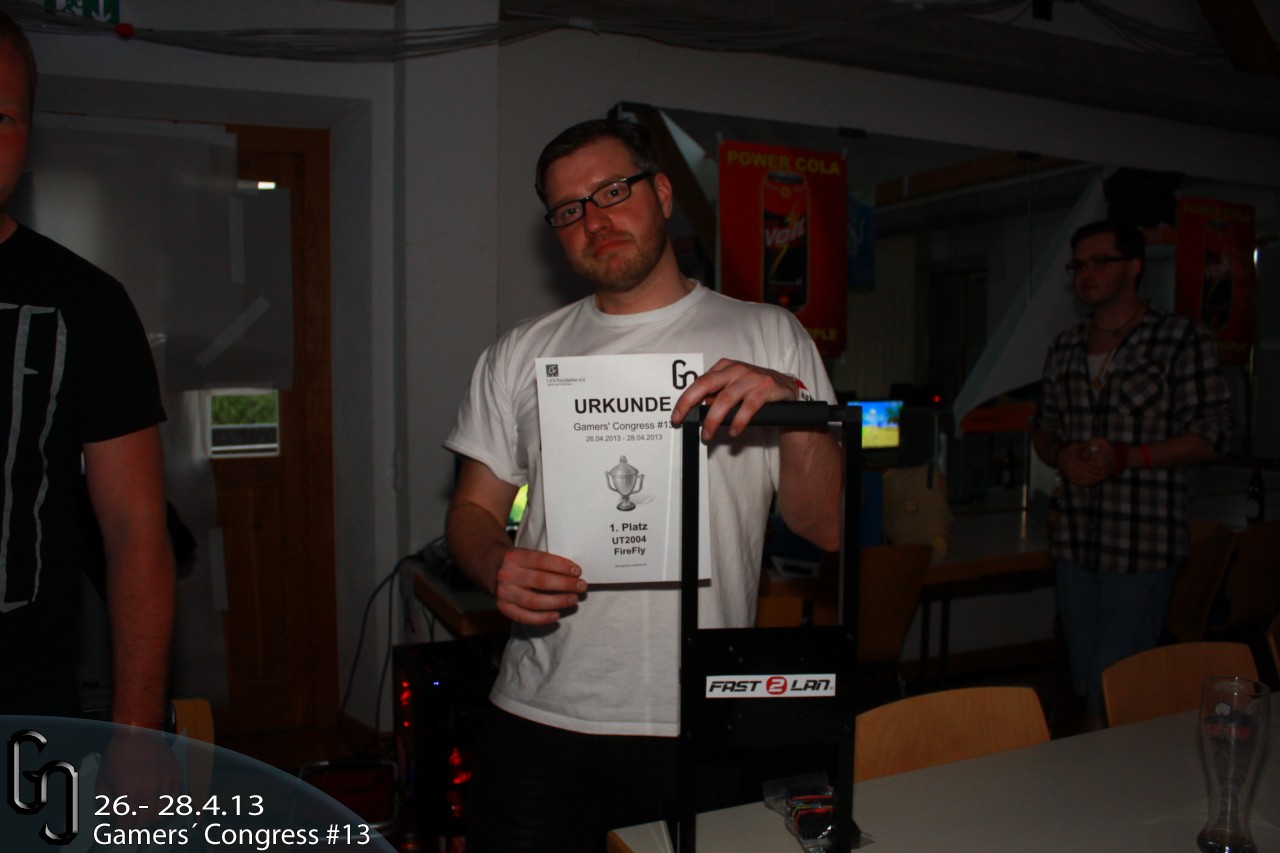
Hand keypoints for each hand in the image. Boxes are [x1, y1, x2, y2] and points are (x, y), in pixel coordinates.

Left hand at [96, 726, 181, 828]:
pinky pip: (175, 800)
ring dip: (152, 816)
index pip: (128, 823)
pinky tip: (158, 803)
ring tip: (145, 812)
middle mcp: (150, 789)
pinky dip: (167, 806)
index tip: (122, 829)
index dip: (123, 829)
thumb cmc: (120, 752)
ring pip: (162, 813)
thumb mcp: (102, 781)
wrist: (137, 731)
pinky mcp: (176, 776)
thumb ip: (107, 804)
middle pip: (145, 821)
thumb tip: (115, 815)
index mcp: (129, 792)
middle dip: (136, 824)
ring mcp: (166, 782)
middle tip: (132, 822)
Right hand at [492, 547, 585, 624]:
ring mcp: (504, 593)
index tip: (578, 571)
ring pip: (534, 601)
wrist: (492, 569)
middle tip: (581, 586)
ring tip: (573, 600)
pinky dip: (542, 618)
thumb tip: (574, 574)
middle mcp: (507, 574)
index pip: (541, 561)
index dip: (561, 566)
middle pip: (540, 581)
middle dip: (564, 585)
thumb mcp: (527, 554)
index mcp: (514, 557)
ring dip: (557, 602)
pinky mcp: (503, 607)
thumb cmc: (519, 562)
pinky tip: (557, 615)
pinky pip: (524, 617)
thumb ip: (545, 562)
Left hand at [670, 358, 797, 439]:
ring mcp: (751, 377)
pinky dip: (738, 421)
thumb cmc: (753, 387)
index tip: (676, 416)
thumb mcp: (732, 386)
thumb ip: (715, 395)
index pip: (699, 382)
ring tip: (708, 434)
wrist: (785, 386)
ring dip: (714, 419)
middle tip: (683, 421)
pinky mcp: (766, 387)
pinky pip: (748, 406)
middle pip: (706, 384)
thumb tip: (695, 410)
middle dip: (690, 403)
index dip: (685, 399)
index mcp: (724, 366)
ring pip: (725, 398)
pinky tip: (733, 431)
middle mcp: (736, 369)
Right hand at [1057, 440, 1108, 486]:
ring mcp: (1068, 473)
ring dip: (1090, 481)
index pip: (1084, 466)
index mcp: (1071, 459)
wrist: (1058, 456)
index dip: (1092, 469)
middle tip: (1101, 476)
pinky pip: (1077, 482)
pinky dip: (1084, 484)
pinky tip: (1091, 482)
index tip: (1100, 470)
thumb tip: (1092, 446)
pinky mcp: (1068, 477)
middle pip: (1082, 474)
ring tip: (1098, 480)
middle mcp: (1068, 467)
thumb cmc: (1069, 450)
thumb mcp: (1075, 445)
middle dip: (1093, 476)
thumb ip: (1083, 446)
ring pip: (1080, 479)